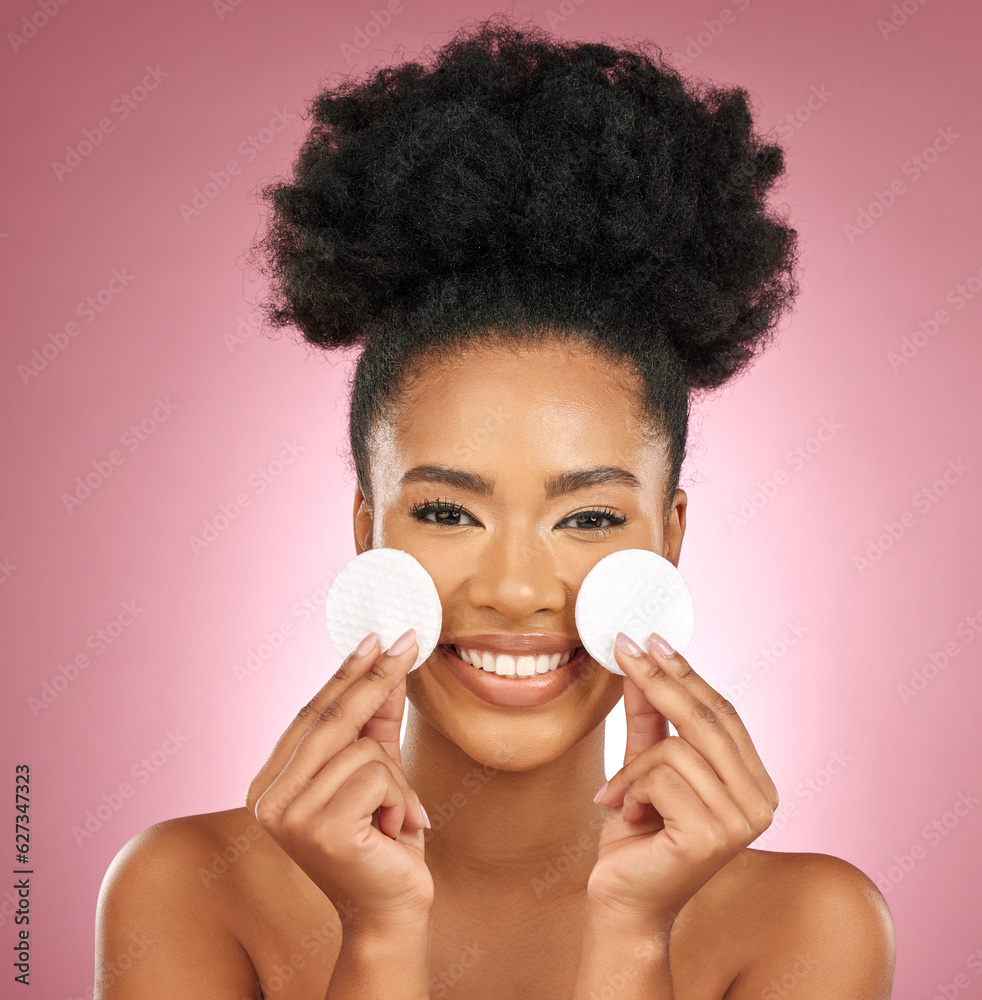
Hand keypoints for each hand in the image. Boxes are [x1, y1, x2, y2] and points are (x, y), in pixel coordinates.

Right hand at [246, 629, 432, 929]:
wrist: (391, 910)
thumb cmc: (383, 838)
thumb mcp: (378, 769)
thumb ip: (375, 719)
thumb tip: (387, 660)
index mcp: (270, 784)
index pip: (311, 714)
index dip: (345, 673)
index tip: (375, 637)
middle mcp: (267, 799)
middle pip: (331, 718)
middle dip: (376, 678)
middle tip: (408, 643)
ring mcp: (288, 816)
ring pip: (361, 747)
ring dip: (395, 778)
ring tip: (393, 816)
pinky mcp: (319, 828)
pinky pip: (377, 774)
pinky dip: (399, 797)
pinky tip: (390, 831)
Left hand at [587, 631, 778, 932]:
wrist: (623, 904)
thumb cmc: (636, 836)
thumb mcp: (644, 765)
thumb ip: (650, 719)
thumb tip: (642, 662)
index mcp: (755, 783)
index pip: (722, 712)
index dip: (686, 672)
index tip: (653, 638)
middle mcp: (761, 802)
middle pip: (706, 719)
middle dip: (659, 679)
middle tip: (623, 647)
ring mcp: (742, 821)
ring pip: (677, 748)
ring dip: (633, 768)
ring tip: (620, 797)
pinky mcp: (713, 835)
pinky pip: (661, 776)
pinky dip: (630, 789)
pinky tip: (626, 816)